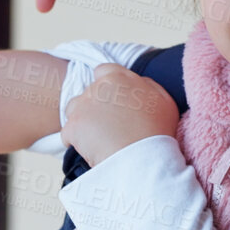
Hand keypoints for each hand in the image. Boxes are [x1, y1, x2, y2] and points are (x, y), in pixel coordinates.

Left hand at [62, 64, 180, 164]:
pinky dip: (75, 141)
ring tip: (97, 135)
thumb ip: (146, 85)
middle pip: (89, 92)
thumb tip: (136, 82)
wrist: (141, 157)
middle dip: (96, 106)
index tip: (113, 100)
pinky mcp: (72, 126)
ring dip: (82, 119)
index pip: (103, 71)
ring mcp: (82, 107)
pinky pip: (67, 133)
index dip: (106, 86)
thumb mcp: (162, 100)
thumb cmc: (157, 131)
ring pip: (73, 109)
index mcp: (118, 77)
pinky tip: (90, 149)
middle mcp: (97, 88)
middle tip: (109, 124)